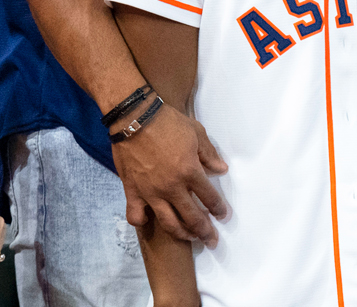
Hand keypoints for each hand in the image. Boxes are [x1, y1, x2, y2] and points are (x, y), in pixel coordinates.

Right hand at [113, 105, 227, 245]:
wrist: (134, 117)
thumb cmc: (168, 121)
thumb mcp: (196, 132)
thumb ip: (209, 153)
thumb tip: (222, 169)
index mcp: (189, 171)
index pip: (209, 198)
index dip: (219, 209)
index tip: (223, 215)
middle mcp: (172, 187)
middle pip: (192, 218)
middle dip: (205, 232)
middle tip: (212, 239)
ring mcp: (151, 192)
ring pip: (169, 223)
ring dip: (182, 234)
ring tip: (189, 237)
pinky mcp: (133, 191)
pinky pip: (136, 215)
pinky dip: (142, 221)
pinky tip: (149, 219)